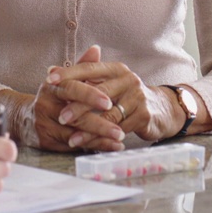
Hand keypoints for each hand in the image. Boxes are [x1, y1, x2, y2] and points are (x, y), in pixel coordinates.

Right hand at [6, 45, 122, 151]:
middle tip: (119, 130)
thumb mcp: (64, 79)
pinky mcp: (46, 141)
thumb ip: (82, 66)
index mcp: (52, 86)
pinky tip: (110, 146)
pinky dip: (93, 146)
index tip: (109, 102)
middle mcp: (45, 105)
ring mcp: (44, 125)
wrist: (23, 117)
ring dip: (99, 138)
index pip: (71, 89)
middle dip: (99, 123)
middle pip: (74, 116)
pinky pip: (73, 146)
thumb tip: (97, 49)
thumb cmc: (52, 97)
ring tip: (120, 140)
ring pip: (75, 133)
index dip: (90, 95)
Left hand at [49, 58, 178, 147]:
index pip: (89, 68)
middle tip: (60, 117)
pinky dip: (102, 138)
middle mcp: (128, 79)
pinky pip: (118, 129)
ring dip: (89, 128)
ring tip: (72, 138)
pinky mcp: (144, 115)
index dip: (69, 73)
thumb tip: (51, 71)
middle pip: (99, 92)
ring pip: (108, 115)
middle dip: (78, 106)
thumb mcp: (109, 83)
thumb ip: (83, 78)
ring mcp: (138, 97)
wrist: (162, 110)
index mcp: (116, 69)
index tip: (49, 79)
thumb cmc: (128, 96)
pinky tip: (91, 144)